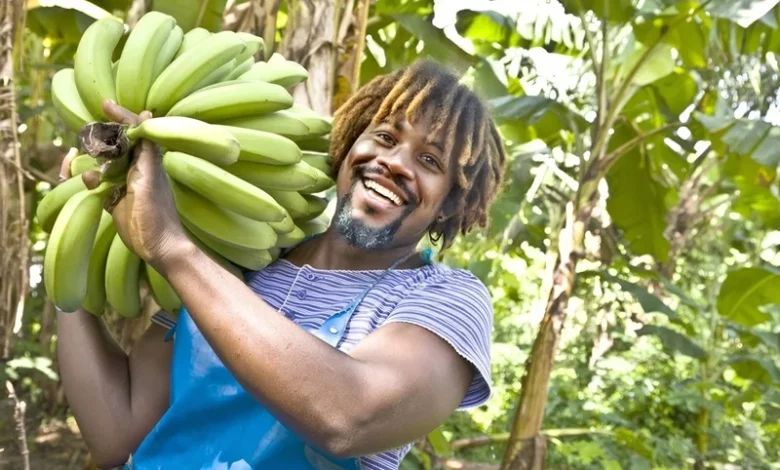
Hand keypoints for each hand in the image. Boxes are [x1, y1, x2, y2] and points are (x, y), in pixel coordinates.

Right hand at [86, 100, 189, 271]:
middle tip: (87, 143)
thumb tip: (148, 114)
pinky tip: (90, 185)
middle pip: (114, 146)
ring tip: (87, 171)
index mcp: (148, 160)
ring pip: (102, 164)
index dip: (121, 117)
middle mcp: (136, 169)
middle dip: (99, 142)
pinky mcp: (114, 200)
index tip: (105, 104)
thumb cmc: (156, 211)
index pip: (134, 131)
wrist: (157, 246)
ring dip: (91, 164)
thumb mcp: (149, 176)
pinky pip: (98, 184)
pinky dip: (90, 182)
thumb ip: (147, 147)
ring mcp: (124, 184)